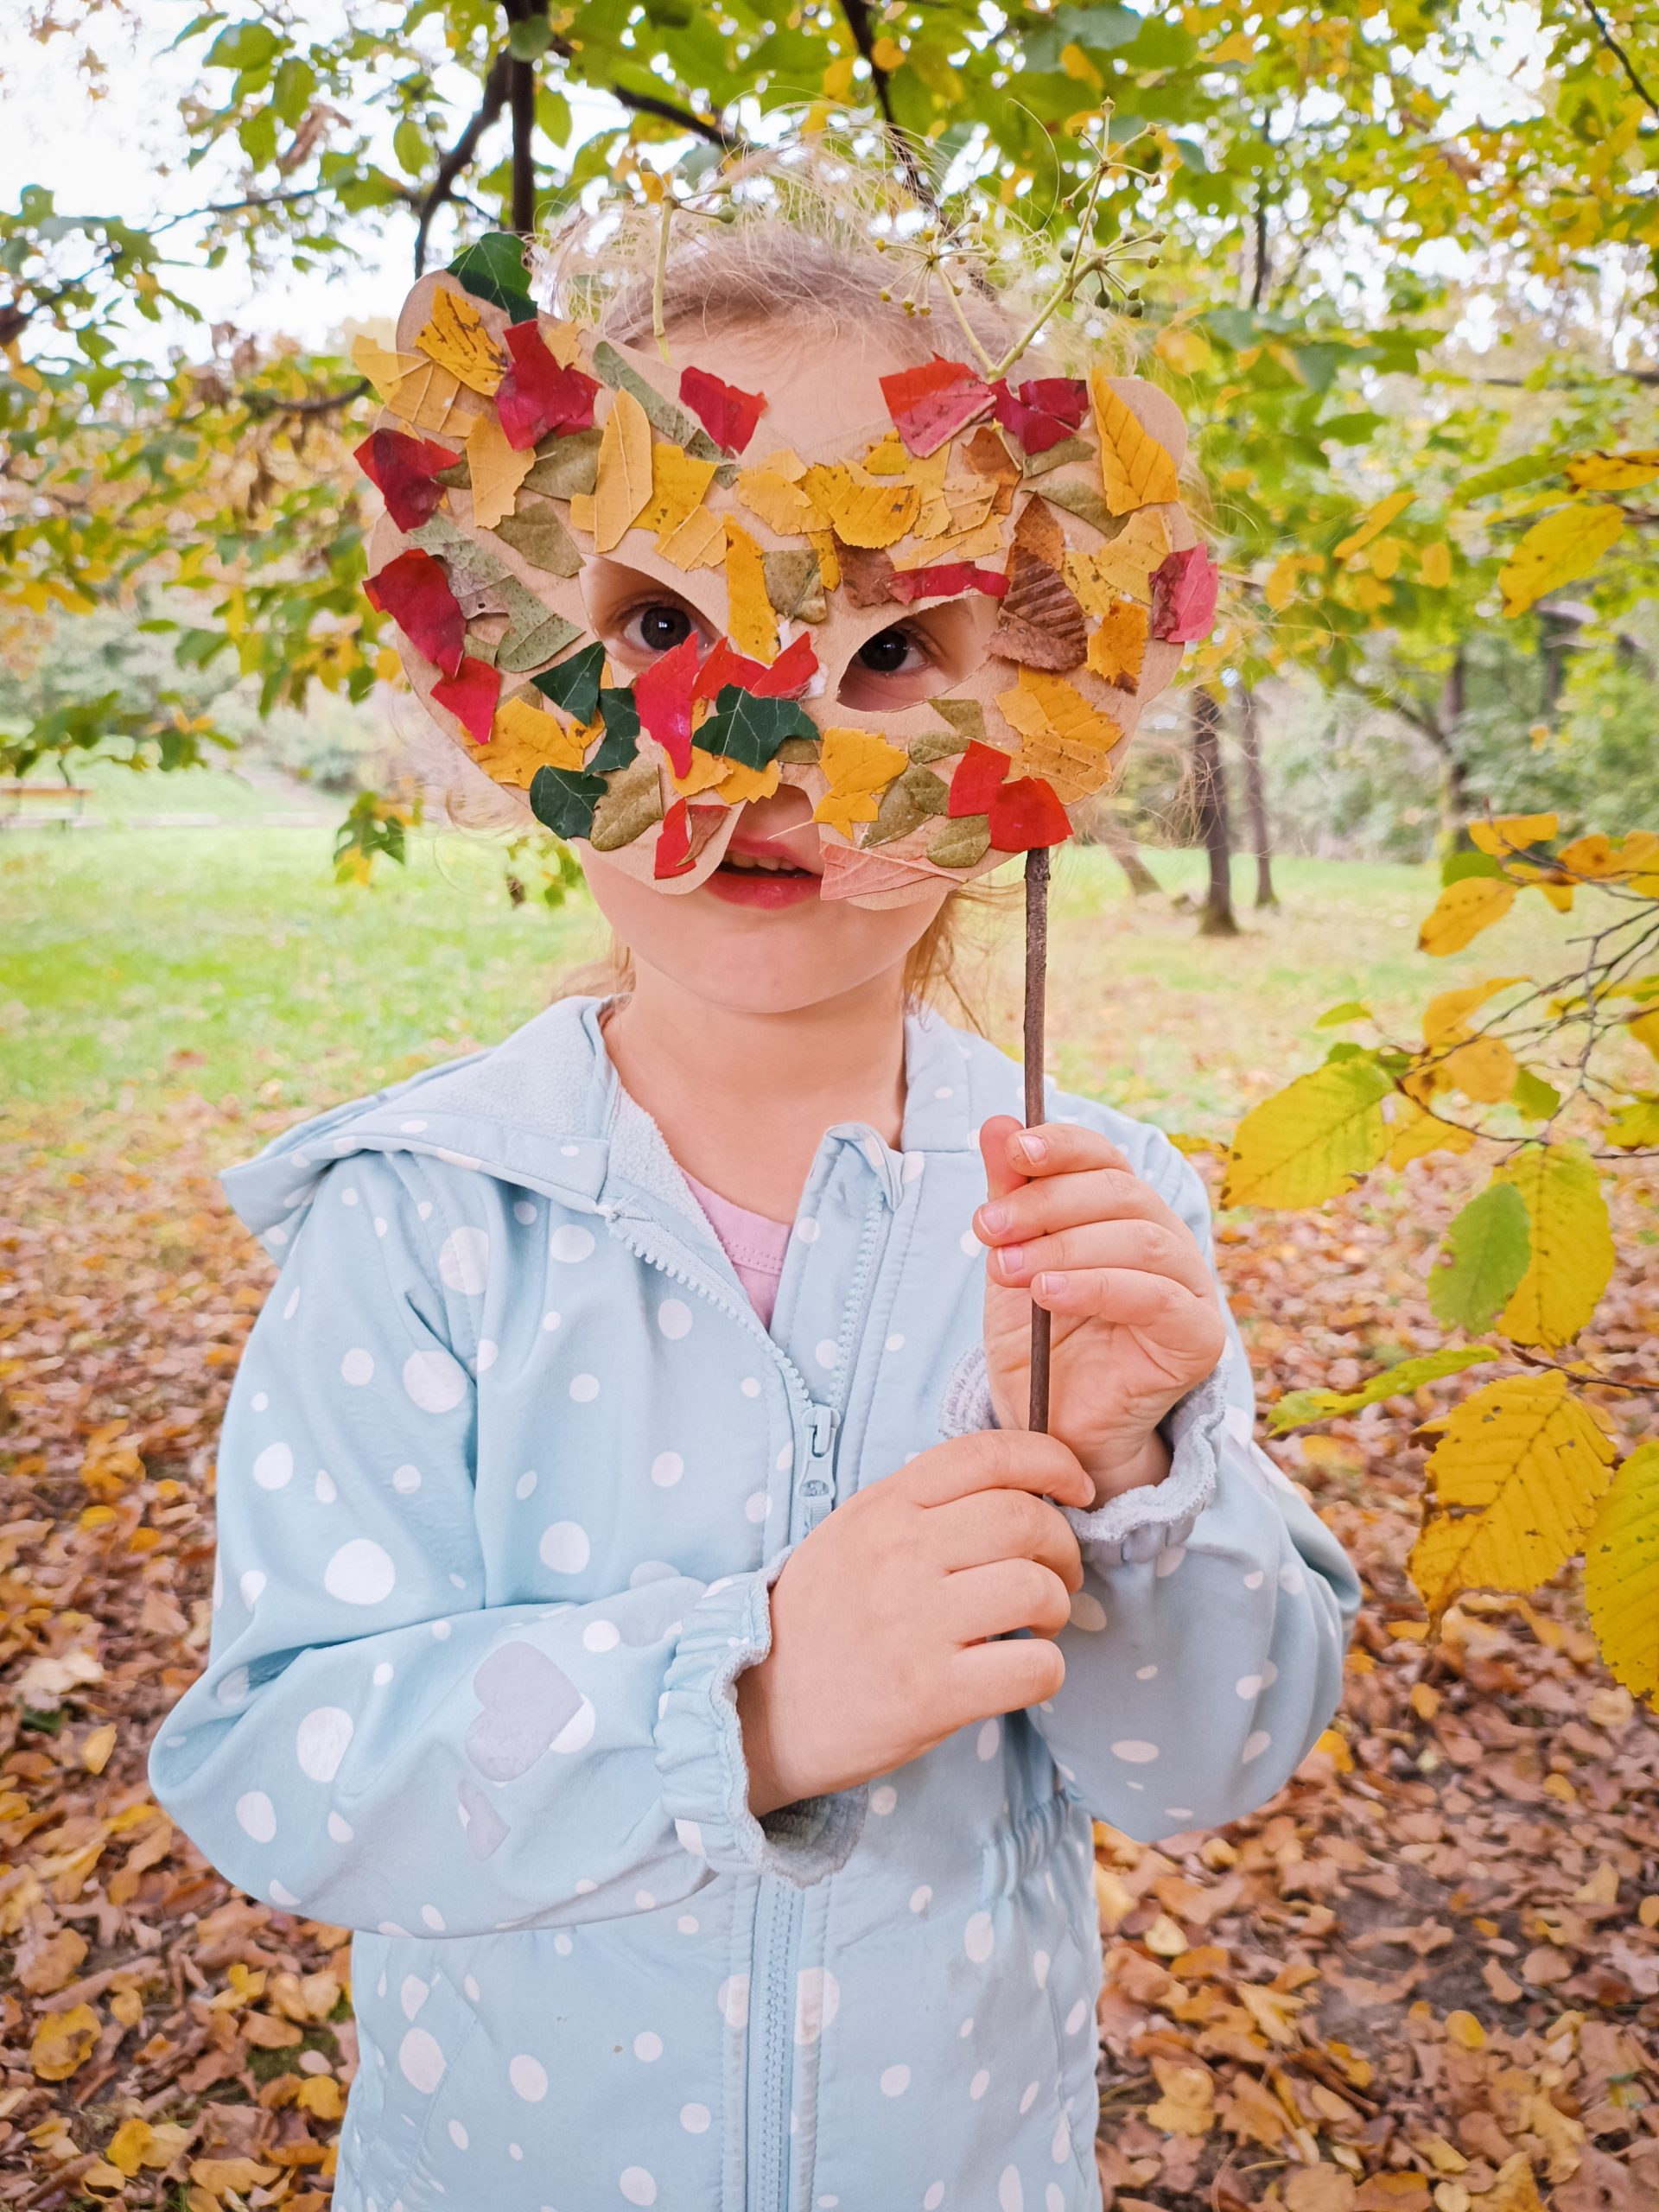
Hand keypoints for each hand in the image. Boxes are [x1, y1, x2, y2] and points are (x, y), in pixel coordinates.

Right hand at [736, 1431, 1092, 1815]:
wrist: (760, 1708)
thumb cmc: (819, 1619)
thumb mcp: (854, 1533)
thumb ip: (923, 1504)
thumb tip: (1020, 1490)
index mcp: (885, 1507)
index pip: (987, 1454)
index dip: (1051, 1462)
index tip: (1075, 1489)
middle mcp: (899, 1553)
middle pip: (1025, 1520)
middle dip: (1063, 1548)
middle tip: (1057, 1575)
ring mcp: (914, 1623)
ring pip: (1036, 1589)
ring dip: (1056, 1609)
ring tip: (1037, 1625)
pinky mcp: (930, 1693)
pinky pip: (1032, 1668)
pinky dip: (1045, 1670)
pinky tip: (1019, 1672)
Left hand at [974, 1117, 1226, 1506]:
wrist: (1055, 1429)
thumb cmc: (1040, 1344)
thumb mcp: (1011, 1262)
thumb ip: (1010, 1197)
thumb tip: (997, 1123)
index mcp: (1126, 1212)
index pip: (1104, 1157)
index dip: (1061, 1144)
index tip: (1011, 1149)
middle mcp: (1166, 1240)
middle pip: (1120, 1192)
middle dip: (1046, 1202)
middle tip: (987, 1226)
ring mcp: (1191, 1287)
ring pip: (1139, 1238)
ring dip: (1064, 1246)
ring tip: (1006, 1268)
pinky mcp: (1198, 1337)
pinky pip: (1155, 1297)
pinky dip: (1098, 1286)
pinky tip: (1048, 1293)